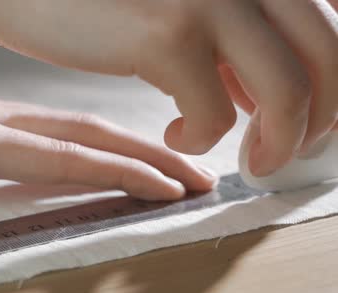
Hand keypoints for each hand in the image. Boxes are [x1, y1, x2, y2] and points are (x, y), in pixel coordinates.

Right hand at [0, 0, 337, 175]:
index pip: (327, 26)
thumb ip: (228, 41)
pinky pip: (215, 113)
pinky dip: (203, 138)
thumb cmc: (96, 0)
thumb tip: (264, 91)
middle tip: (291, 153)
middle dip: (318, 118)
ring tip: (253, 159)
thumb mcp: (180, 8)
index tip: (316, 119)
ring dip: (278, 142)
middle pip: (327, 56)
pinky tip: (176, 135)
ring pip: (288, 91)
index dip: (332, 82)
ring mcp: (208, 0)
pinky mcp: (166, 36)